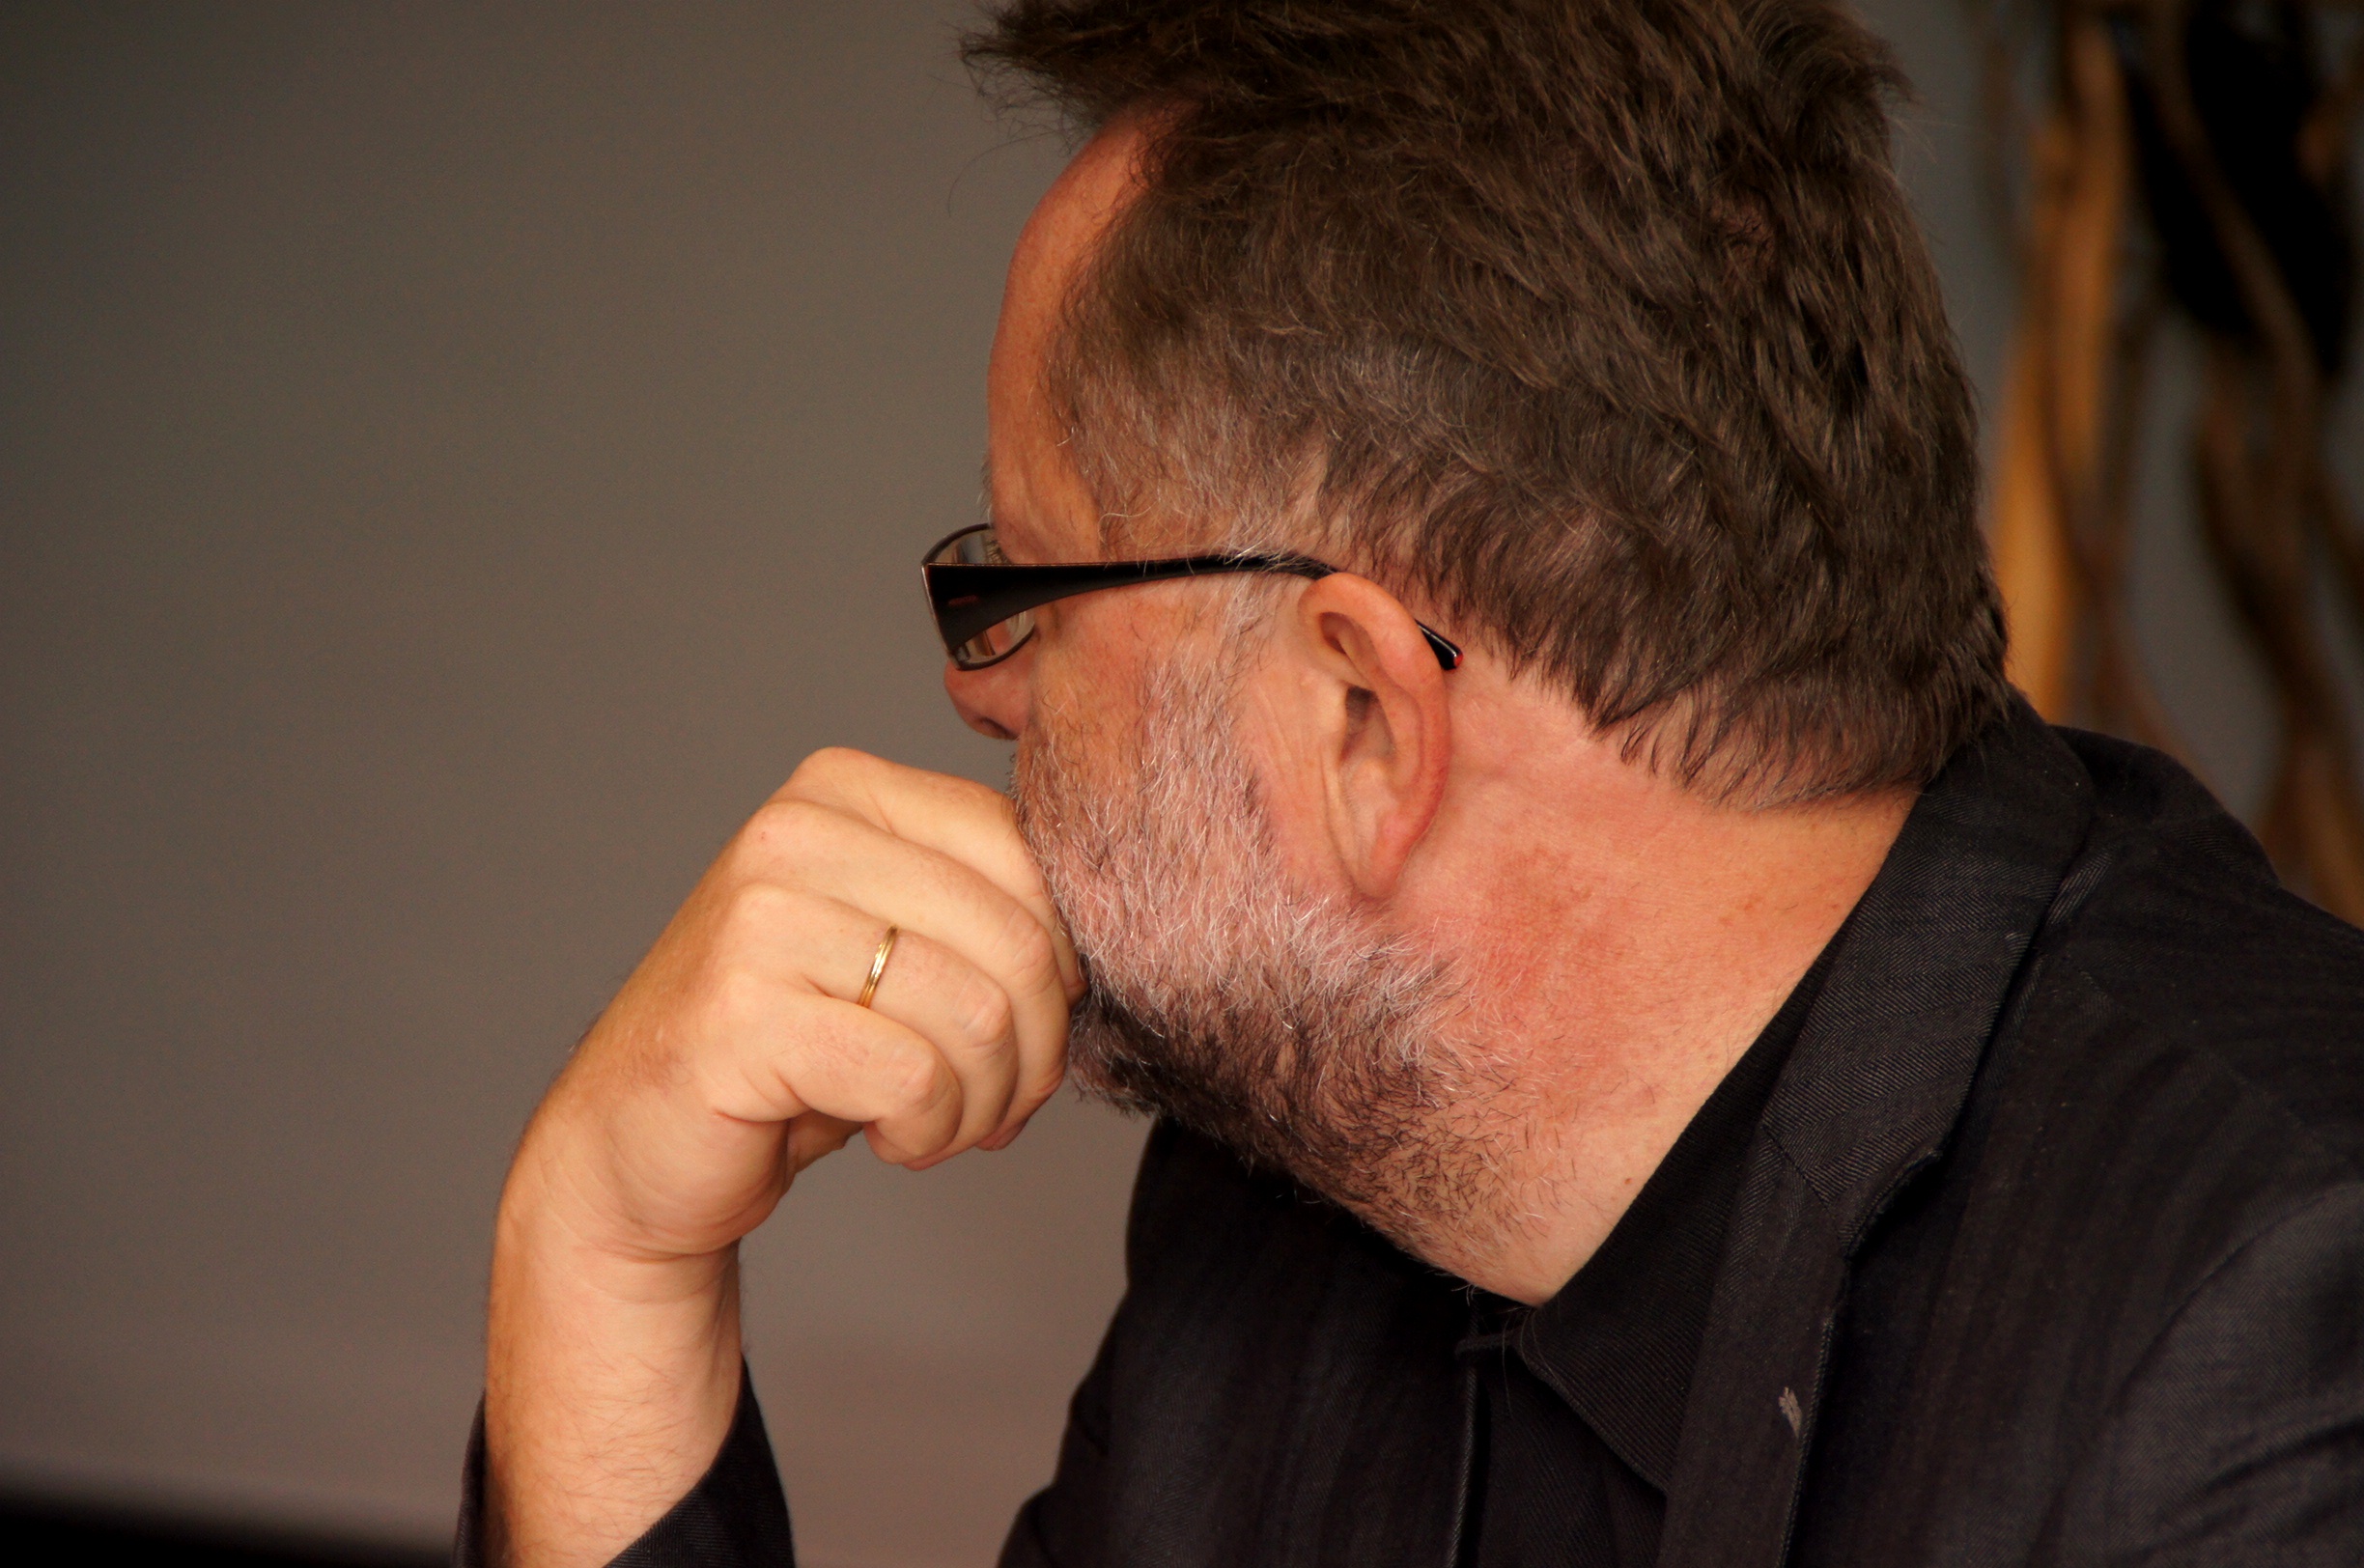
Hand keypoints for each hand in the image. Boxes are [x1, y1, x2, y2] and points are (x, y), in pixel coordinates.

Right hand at [483, 749, 1079, 1567]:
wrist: (635, 1149)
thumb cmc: (790, 1052)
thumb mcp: (896, 952)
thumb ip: (985, 914)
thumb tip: (1112, 943)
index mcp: (845, 789)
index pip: (1029, 858)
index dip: (1060, 969)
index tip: (1025, 1036)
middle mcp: (797, 832)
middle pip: (1020, 941)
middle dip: (1032, 1052)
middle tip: (993, 1106)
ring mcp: (761, 917)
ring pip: (979, 1014)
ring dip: (980, 1104)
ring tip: (935, 1126)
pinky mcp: (743, 1014)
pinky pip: (916, 1078)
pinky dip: (928, 1132)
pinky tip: (889, 1140)